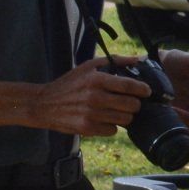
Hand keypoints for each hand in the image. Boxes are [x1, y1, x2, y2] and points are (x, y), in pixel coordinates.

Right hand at [28, 58, 149, 135]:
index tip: (145, 91)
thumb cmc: (68, 84)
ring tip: (114, 110)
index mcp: (96, 80)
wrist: (43, 104)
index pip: (131, 86)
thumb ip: (115, 61)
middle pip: (132, 105)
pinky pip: (113, 130)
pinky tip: (101, 119)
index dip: (143, 90)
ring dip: (123, 115)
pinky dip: (110, 126)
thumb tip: (140, 59)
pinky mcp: (87, 128)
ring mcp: (91, 114)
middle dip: (133, 104)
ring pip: (125, 119)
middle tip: (127, 102)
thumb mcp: (88, 67)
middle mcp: (95, 97)